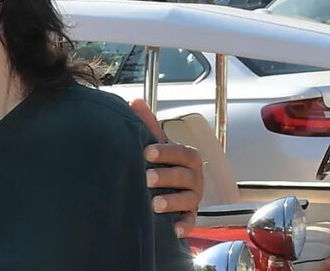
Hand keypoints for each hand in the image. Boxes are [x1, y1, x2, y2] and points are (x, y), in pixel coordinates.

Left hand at [130, 98, 203, 237]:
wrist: (166, 189)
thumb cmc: (161, 163)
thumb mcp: (155, 143)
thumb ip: (147, 124)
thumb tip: (135, 101)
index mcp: (187, 158)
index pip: (181, 152)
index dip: (166, 152)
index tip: (147, 152)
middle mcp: (194, 178)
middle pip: (185, 176)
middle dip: (167, 177)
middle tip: (147, 178)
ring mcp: (193, 198)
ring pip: (188, 200)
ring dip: (172, 201)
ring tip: (154, 204)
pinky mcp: (189, 217)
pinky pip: (190, 222)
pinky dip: (184, 226)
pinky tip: (173, 228)